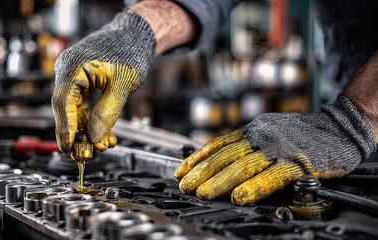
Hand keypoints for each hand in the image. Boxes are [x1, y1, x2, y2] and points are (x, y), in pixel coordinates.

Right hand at [52, 10, 155, 151]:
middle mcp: (68, 70)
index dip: (65, 128)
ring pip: (75, 110)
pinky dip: (93, 120)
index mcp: (73, 66)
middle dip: (78, 134)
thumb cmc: (131, 51)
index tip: (69, 148)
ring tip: (103, 146)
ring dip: (88, 130)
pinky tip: (104, 135)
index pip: (62, 102)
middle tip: (87, 155)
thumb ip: (107, 112)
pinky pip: (83, 104)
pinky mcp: (82, 81)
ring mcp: (73, 75)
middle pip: (66, 109)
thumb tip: (93, 138)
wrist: (136, 35)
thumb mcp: (123, 85)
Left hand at [175, 95, 375, 204]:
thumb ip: (247, 144)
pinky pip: (272, 176)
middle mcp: (261, 136)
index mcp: (253, 129)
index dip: (197, 158)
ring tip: (202, 193)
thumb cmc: (302, 133)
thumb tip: (222, 159)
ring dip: (220, 181)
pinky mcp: (298, 162)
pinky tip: (240, 197)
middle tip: (184, 186)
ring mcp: (279, 148)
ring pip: (243, 166)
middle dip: (202, 172)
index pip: (218, 144)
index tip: (181, 171)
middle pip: (225, 156)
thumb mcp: (269, 130)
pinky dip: (254, 187)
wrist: (339, 127)